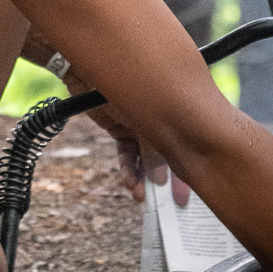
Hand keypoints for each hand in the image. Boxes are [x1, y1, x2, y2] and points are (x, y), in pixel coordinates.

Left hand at [62, 70, 190, 205]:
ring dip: (142, 178)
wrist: (85, 67)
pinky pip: (126, 153)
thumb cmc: (121, 80)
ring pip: (144, 157)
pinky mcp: (120, 128)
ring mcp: (139, 122)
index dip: (186, 170)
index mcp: (173, 109)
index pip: (185, 144)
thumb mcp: (143, 118)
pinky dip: (127, 168)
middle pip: (165, 154)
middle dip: (165, 180)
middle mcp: (159, 116)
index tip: (187, 193)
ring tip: (140, 194)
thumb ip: (153, 149)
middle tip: (167, 204)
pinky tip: (128, 181)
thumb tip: (160, 180)